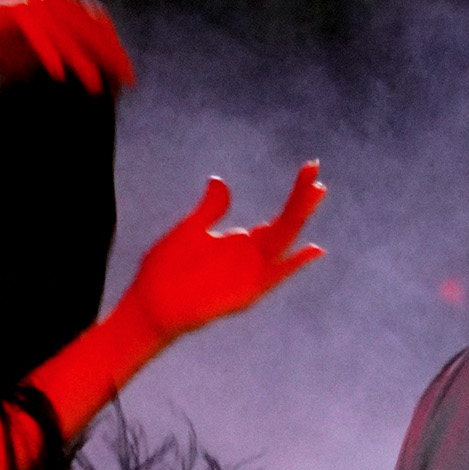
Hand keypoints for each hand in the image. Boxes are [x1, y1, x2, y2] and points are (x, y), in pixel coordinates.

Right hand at [0, 0, 134, 95]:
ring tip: (94, 85)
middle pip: (88, 26)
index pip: (98, 22)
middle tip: (123, 81)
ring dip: (80, 60)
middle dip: (108, 56)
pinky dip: (47, 53)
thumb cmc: (3, 45)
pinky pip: (35, 32)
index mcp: (60, 1)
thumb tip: (99, 83)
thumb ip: (68, 60)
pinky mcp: (12, 8)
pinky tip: (57, 74)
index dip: (115, 48)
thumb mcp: (43, 54)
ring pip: (64, 31)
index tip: (127, 76)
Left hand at [125, 164, 325, 350]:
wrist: (152, 302)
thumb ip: (210, 208)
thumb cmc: (168, 269)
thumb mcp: (191, 229)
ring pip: (284, 240)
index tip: (310, 167)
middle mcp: (253, 257)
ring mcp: (252, 272)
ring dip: (300, 216)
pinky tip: (315, 248)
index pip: (280, 216)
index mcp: (242, 242)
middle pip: (287, 224)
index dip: (296, 192)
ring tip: (317, 190)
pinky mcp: (248, 290)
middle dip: (301, 197)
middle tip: (314, 169)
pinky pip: (277, 275)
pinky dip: (296, 263)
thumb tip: (219, 180)